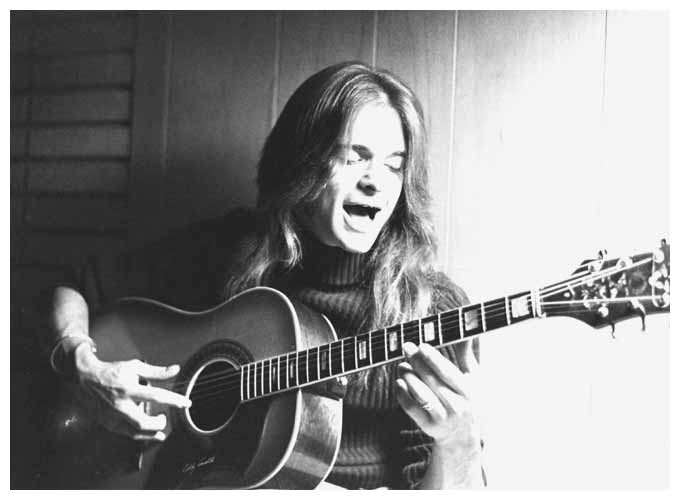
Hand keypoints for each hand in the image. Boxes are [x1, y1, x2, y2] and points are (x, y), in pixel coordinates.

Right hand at [73, 343, 191, 440]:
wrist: (84, 379)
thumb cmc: (112, 372)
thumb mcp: (135, 367)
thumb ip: (156, 371)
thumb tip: (175, 369)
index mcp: (128, 388)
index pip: (157, 395)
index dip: (174, 400)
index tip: (186, 403)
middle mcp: (120, 405)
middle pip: (144, 422)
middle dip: (159, 423)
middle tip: (165, 418)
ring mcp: (112, 416)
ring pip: (135, 432)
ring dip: (151, 433)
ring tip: (160, 429)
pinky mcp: (108, 424)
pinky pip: (126, 434)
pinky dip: (140, 435)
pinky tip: (148, 433)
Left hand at [395, 341, 479, 450]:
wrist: (464, 436)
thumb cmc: (468, 400)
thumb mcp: (474, 378)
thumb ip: (467, 354)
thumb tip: (466, 329)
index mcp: (469, 392)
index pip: (448, 373)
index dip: (433, 359)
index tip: (421, 345)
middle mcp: (457, 406)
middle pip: (432, 381)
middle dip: (417, 362)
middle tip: (405, 347)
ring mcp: (443, 418)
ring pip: (421, 395)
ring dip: (408, 377)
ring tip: (401, 365)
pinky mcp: (429, 428)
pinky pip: (412, 409)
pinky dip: (402, 395)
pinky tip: (399, 382)